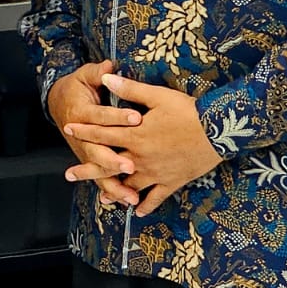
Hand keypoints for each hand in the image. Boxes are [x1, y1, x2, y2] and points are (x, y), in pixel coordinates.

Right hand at [47, 61, 141, 206]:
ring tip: (131, 196)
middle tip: (130, 166)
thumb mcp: (84, 76)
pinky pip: (101, 179)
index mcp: (81, 112)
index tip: (137, 118)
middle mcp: (81, 136)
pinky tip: (129, 202)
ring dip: (114, 184)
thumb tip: (110, 64)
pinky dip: (113, 192)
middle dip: (113, 160)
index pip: (101, 116)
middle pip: (97, 151)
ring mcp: (84, 151)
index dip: (118, 116)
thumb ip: (97, 71)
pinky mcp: (89, 160)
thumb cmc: (76, 88)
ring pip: (99, 171)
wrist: (57, 102)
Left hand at [63, 73, 223, 215]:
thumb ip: (130, 89)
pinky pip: (157, 197)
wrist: (218, 132)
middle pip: (109, 164)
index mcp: (135, 135)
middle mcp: (141, 157)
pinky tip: (139, 210)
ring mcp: (156, 172)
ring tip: (102, 199)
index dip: (84, 131)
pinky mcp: (172, 181)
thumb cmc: (187, 111)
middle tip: (69, 175)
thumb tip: (106, 77)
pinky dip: (147, 204)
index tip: (68, 129)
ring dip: (115, 192)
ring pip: (130, 185)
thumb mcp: (157, 96)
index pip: (102, 133)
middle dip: (88, 169)